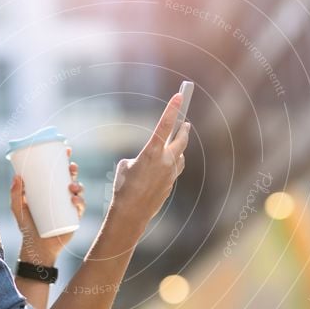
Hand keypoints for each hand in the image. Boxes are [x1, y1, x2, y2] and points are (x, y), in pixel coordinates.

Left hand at [10, 147, 85, 264]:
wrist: (36, 248)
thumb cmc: (27, 227)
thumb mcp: (18, 209)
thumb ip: (15, 194)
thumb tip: (17, 177)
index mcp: (50, 190)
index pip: (58, 172)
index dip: (64, 160)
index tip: (66, 150)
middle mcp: (61, 197)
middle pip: (71, 178)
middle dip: (73, 170)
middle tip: (71, 167)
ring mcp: (69, 207)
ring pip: (79, 191)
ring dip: (79, 185)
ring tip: (71, 186)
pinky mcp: (74, 218)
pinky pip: (81, 207)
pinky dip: (80, 202)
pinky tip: (75, 200)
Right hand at [110, 92, 189, 227]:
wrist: (131, 212)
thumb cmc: (123, 187)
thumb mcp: (126, 166)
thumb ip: (141, 158)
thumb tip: (150, 161)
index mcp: (152, 151)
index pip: (165, 125)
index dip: (172, 109)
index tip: (179, 96)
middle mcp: (165, 161)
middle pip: (181, 140)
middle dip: (184, 130)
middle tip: (186, 123)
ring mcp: (170, 173)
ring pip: (180, 157)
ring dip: (179, 149)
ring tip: (177, 143)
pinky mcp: (170, 184)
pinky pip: (174, 170)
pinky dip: (172, 165)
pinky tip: (166, 166)